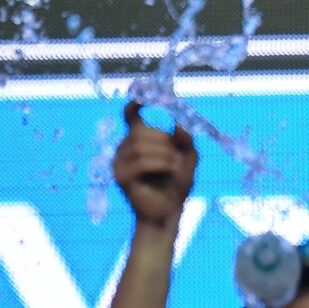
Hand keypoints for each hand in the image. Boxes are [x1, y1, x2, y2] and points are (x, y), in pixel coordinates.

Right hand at [114, 99, 197, 229]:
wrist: (169, 211)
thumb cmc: (177, 182)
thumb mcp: (189, 157)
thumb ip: (186, 139)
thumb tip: (178, 123)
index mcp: (138, 139)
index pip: (130, 116)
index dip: (134, 104)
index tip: (143, 96)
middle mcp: (125, 148)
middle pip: (141, 131)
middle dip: (165, 141)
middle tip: (178, 157)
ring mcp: (119, 162)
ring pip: (140, 145)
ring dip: (165, 154)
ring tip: (175, 165)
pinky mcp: (120, 176)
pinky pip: (140, 161)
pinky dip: (159, 164)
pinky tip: (169, 170)